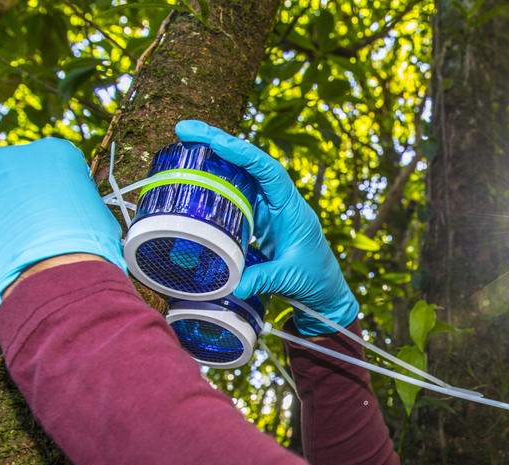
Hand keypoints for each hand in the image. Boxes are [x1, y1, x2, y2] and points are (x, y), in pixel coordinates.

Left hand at [0, 138, 125, 309]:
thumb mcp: (98, 214)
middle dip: (29, 196)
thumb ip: (79, 202)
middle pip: (20, 173)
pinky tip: (5, 248)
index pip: (58, 163)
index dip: (63, 188)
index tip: (65, 206)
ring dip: (5, 212)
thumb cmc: (84, 244)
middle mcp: (14, 155)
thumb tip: (76, 211)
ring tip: (22, 241)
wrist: (55, 273)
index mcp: (53, 151)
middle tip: (41, 225)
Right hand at [174, 120, 358, 335]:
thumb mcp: (289, 279)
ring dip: (215, 157)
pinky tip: (196, 172)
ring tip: (186, 140)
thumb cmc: (314, 280)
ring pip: (241, 175)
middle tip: (185, 129)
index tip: (217, 142)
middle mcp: (280, 202)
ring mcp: (268, 208)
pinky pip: (237, 193)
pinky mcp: (259, 218)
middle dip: (220, 143)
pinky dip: (217, 181)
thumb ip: (264, 279)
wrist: (323, 290)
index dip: (245, 155)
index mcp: (292, 209)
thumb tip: (235, 284)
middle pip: (250, 164)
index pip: (270, 173)